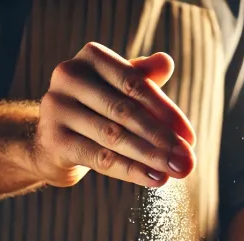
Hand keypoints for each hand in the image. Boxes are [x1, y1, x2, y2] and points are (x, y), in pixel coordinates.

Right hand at [31, 42, 196, 188]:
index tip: (190, 137)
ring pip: (114, 137)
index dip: (166, 112)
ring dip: (150, 157)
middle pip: (125, 112)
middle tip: (188, 162)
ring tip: (176, 172)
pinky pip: (99, 157)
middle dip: (161, 139)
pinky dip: (131, 170)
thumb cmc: (97, 109)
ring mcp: (57, 107)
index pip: (135, 85)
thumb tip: (166, 62)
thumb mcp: (120, 89)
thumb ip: (143, 77)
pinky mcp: (53, 138)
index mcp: (92, 57)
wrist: (54, 140)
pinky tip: (155, 179)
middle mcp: (69, 76)